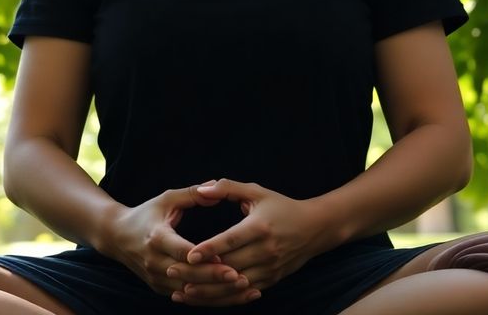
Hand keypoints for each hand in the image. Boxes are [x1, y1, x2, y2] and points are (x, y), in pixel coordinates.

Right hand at [97, 181, 256, 301]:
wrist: (115, 236)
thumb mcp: (166, 199)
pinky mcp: (159, 287)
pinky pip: (186, 297)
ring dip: (216, 293)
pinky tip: (231, 296)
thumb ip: (192, 193)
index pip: (182, 252)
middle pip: (188, 276)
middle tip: (242, 278)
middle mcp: (154, 261)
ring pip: (189, 292)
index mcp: (157, 238)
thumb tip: (216, 186)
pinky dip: (208, 299)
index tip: (227, 261)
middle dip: (214, 279)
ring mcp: (156, 277)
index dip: (204, 259)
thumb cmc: (145, 214)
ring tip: (243, 290)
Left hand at [175, 179, 337, 304]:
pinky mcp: (271, 280)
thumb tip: (201, 190)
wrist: (316, 228)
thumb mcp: (257, 192)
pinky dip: (223, 298)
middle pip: (229, 267)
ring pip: (234, 286)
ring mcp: (269, 268)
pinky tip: (202, 298)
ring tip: (181, 292)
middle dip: (199, 273)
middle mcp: (266, 250)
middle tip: (171, 272)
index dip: (210, 249)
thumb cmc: (281, 207)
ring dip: (207, 292)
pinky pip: (243, 293)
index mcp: (259, 227)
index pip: (231, 240)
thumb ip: (228, 188)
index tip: (189, 255)